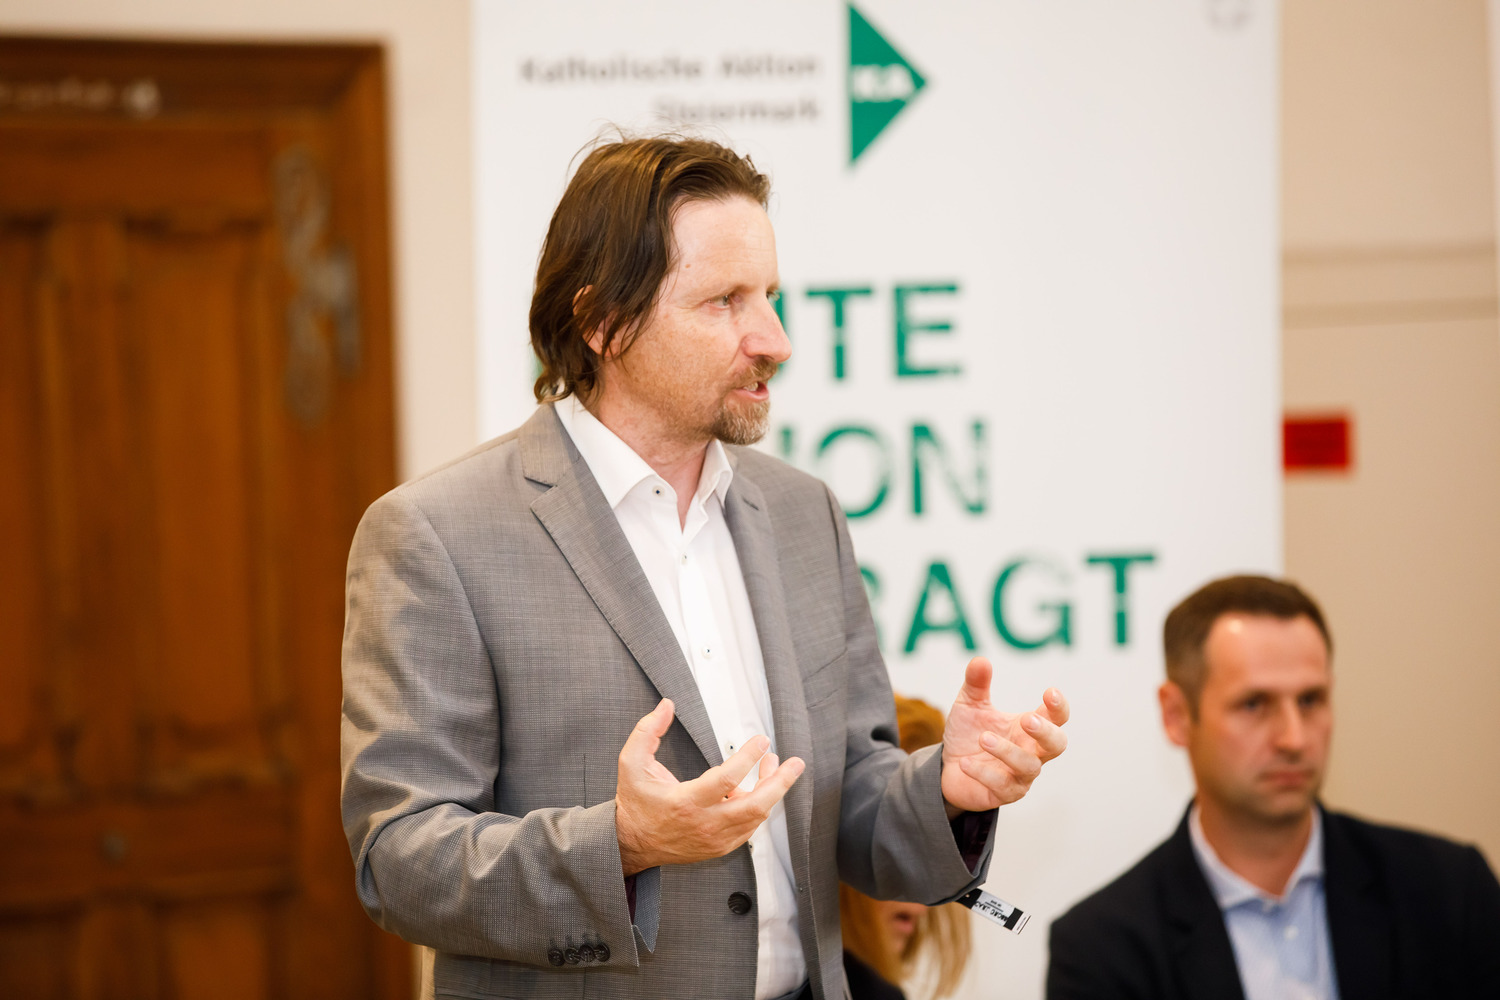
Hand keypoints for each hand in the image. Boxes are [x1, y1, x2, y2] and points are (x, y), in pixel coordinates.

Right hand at [615, 699, 804, 875]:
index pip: (728, 779)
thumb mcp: (631, 762)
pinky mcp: (719, 847)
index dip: (749, 757)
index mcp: (686, 802)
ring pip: (756, 817)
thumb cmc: (635, 802)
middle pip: (755, 806)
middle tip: (795, 763)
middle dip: (780, 782)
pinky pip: (749, 827)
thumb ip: (647, 731)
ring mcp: (715, 839)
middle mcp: (705, 824)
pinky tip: (758, 788)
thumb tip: (667, 705)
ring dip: (771, 790)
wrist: (630, 843)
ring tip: (776, 766)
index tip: (761, 740)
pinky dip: (758, 806)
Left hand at [940, 657, 1068, 815]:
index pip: (1056, 717)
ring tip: (984, 738)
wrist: (948, 768)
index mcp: (1028, 727)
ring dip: (1008, 751)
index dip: (1058, 706)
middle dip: (1045, 732)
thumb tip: (980, 660)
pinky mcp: (1004, 794)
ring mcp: (1021, 775)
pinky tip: (965, 762)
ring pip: (1029, 766)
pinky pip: (1001, 785)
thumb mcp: (969, 706)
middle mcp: (1031, 751)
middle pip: (1057, 745)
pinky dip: (984, 772)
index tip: (1049, 692)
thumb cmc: (968, 735)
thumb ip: (976, 685)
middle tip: (1027, 720)